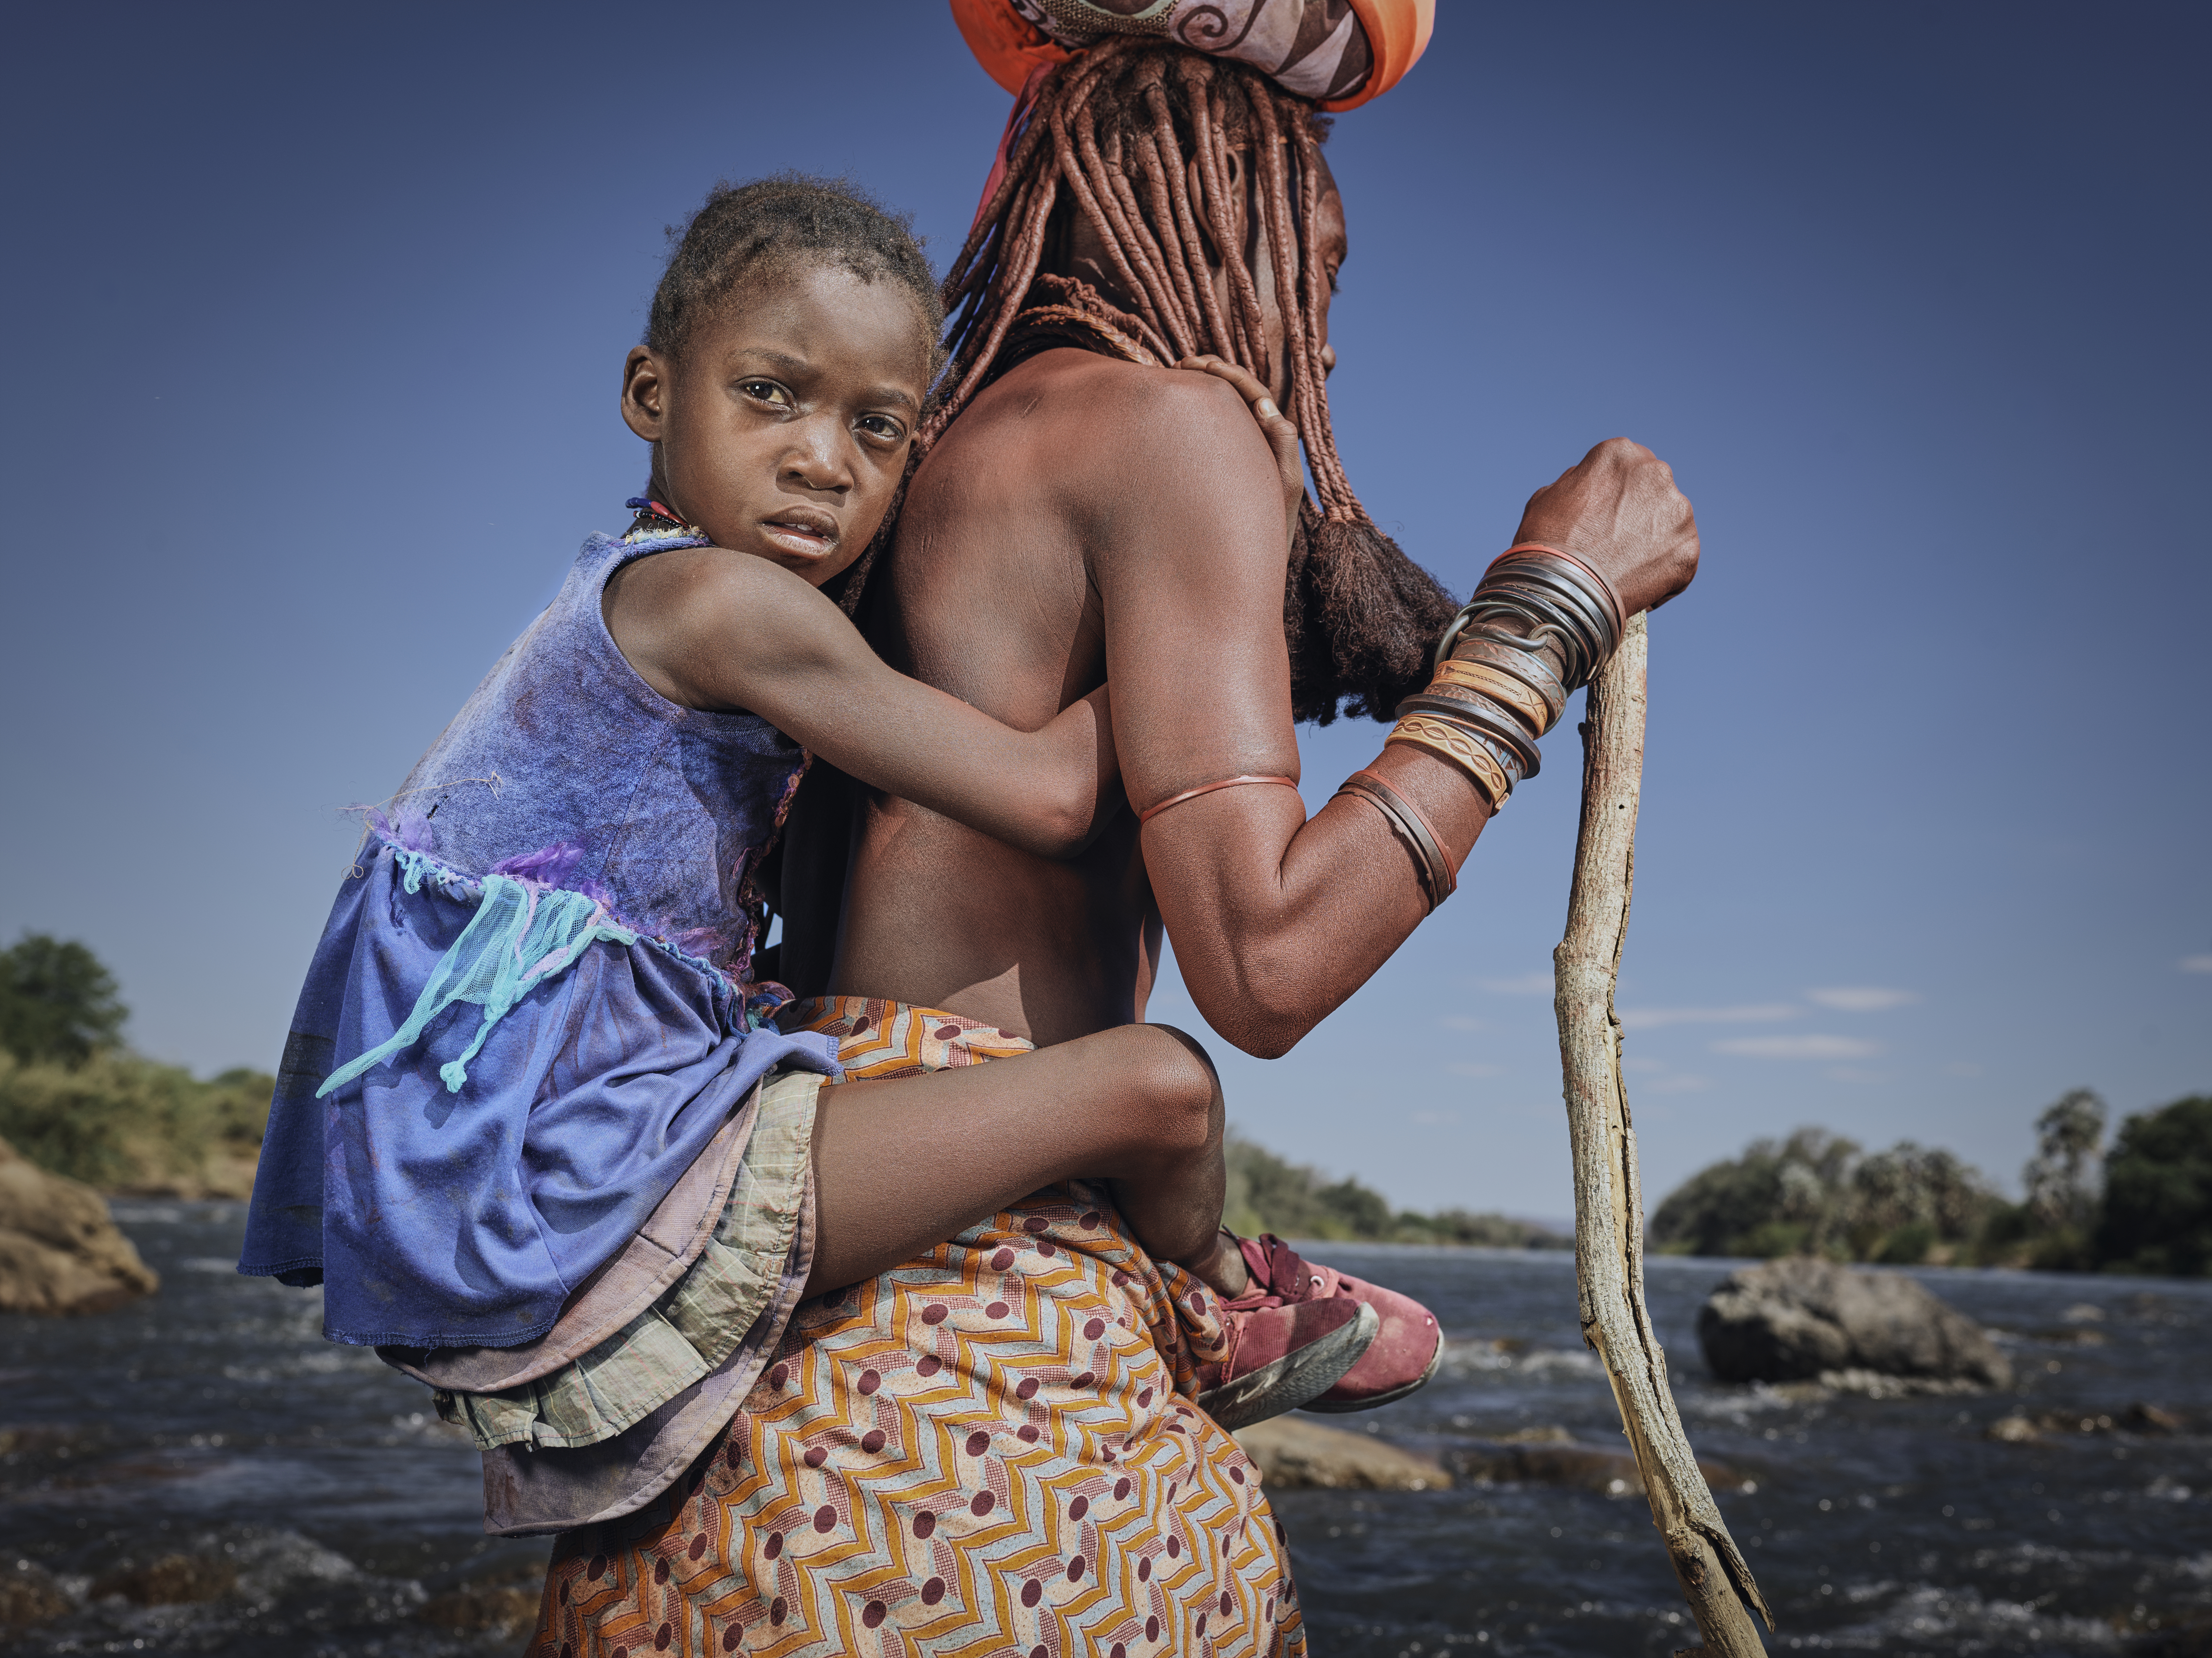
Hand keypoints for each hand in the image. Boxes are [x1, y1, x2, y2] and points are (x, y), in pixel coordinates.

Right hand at [1178, 355, 1303, 548]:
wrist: (1251, 572)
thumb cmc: (1270, 537)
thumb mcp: (1283, 490)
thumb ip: (1282, 446)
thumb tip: (1265, 405)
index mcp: (1275, 443)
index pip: (1255, 395)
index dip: (1231, 375)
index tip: (1201, 365)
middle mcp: (1258, 444)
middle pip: (1237, 396)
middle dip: (1213, 374)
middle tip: (1183, 364)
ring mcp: (1237, 456)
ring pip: (1222, 412)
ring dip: (1202, 391)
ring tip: (1176, 376)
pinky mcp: (1219, 471)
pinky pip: (1208, 435)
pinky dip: (1193, 417)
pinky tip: (1169, 412)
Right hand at [1509, 438, 1697, 614]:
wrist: (1561, 593)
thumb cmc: (1547, 543)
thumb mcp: (1547, 496)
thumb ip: (1578, 481)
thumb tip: (1593, 486)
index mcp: (1619, 453)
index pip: (1627, 466)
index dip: (1614, 492)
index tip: (1604, 514)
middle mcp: (1656, 473)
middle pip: (1653, 490)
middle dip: (1639, 511)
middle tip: (1615, 540)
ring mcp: (1677, 511)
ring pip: (1669, 522)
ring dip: (1653, 538)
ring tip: (1625, 565)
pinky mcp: (1688, 547)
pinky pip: (1680, 557)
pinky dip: (1664, 570)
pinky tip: (1638, 583)